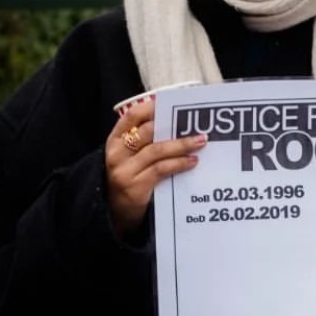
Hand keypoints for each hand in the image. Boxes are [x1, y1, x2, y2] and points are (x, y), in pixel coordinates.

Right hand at [105, 98, 205, 235]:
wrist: (114, 213)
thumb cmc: (130, 177)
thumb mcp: (131, 157)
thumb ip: (147, 141)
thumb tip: (180, 123)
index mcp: (115, 140)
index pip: (131, 116)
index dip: (151, 106)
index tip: (173, 102)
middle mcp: (117, 153)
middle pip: (147, 132)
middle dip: (174, 126)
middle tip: (199, 124)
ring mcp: (124, 171)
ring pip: (156, 150)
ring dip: (182, 144)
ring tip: (201, 141)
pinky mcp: (135, 187)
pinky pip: (161, 170)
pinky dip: (179, 163)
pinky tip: (192, 161)